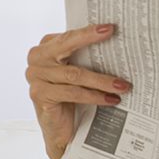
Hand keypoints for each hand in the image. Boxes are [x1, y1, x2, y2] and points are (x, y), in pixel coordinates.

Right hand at [26, 24, 130, 158]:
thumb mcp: (77, 74)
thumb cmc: (71, 99)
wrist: (60, 131)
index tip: (110, 28)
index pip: (69, 35)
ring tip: (122, 85)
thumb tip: (114, 45)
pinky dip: (94, 96)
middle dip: (91, 39)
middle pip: (66, 45)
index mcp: (45, 48)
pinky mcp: (40, 95)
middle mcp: (37, 59)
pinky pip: (73, 92)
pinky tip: (110, 99)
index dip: (89, 31)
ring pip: (75, 74)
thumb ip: (84, 58)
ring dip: (102, 80)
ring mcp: (35, 77)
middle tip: (113, 35)